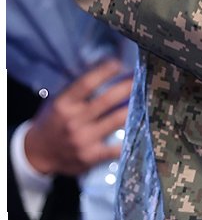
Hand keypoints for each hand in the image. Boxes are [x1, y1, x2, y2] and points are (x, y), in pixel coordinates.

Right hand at [24, 58, 132, 176]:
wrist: (37, 154)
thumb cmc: (52, 122)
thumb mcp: (58, 102)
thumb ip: (77, 90)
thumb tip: (104, 69)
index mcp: (64, 104)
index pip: (86, 84)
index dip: (104, 71)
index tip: (119, 63)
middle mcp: (73, 121)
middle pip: (107, 100)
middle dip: (127, 87)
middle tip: (140, 78)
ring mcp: (83, 139)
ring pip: (116, 120)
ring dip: (133, 108)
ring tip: (146, 99)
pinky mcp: (91, 156)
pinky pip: (116, 147)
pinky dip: (130, 138)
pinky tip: (141, 129)